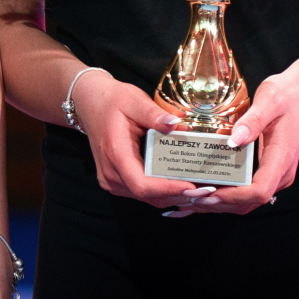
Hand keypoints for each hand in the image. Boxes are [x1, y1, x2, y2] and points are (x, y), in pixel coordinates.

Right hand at [66, 69, 205, 209]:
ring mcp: (112, 181)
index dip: (168, 189)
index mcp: (115, 154)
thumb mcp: (133, 100)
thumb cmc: (112, 101)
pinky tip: (183, 185)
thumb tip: (176, 123)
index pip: (142, 184)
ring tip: (201, 189)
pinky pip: (143, 194)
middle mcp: (111, 174)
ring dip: (173, 196)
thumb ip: (153, 114)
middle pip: (149, 196)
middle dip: (179, 195)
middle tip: (208, 189)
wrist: (90, 103)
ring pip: (147, 198)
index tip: (193, 186)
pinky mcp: (117, 182)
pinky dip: (164, 193)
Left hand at [168, 64, 298, 215]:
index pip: (259, 190)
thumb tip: (234, 140)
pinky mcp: (266, 171)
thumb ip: (253, 120)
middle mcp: (280, 174)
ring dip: (218, 204)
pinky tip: (203, 192)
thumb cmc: (286, 96)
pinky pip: (245, 191)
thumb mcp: (269, 100)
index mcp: (281, 159)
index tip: (207, 193)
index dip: (233, 196)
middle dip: (218, 204)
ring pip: (246, 202)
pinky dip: (224, 196)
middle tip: (188, 199)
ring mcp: (274, 175)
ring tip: (188, 201)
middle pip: (249, 203)